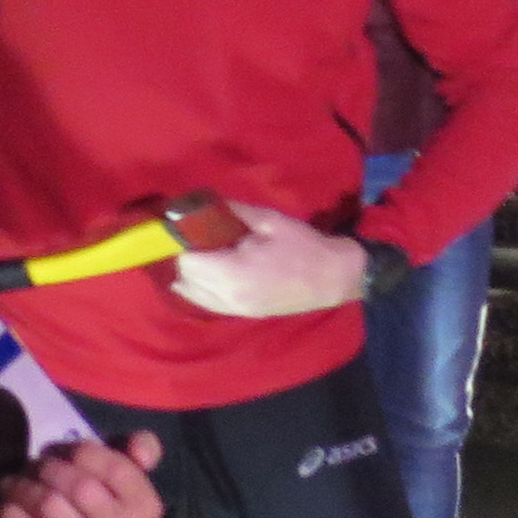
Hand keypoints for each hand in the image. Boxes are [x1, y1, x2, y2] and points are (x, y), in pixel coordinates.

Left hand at [0, 432, 167, 517]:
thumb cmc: (95, 495)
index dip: (83, 453)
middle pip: (81, 488)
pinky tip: (12, 508)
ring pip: (50, 505)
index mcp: (147, 510)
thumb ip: (142, 447)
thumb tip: (142, 452)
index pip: (116, 470)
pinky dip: (13, 515)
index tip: (65, 453)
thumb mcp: (120, 463)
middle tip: (36, 468)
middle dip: (50, 469)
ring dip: (25, 487)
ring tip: (18, 485)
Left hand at [169, 201, 367, 319]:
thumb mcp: (268, 221)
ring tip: (203, 253)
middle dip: (185, 257)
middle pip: (185, 279)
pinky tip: (208, 272)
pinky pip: (208, 303)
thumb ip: (232, 212)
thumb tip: (203, 204)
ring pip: (192, 295)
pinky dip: (200, 288)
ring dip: (190, 274)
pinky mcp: (242, 314)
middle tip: (195, 237)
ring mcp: (235, 309)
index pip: (187, 262)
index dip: (183, 243)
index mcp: (233, 274)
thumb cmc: (303, 247)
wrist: (334, 278)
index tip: (188, 228)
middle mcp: (228, 297)